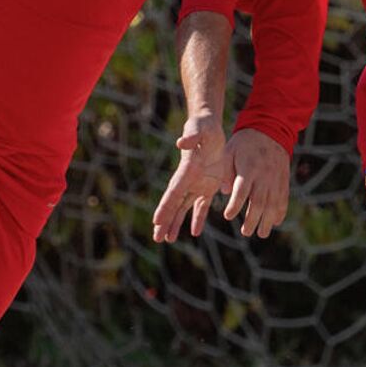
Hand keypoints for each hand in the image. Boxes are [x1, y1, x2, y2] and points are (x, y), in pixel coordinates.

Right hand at [151, 115, 226, 241]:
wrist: (209, 127)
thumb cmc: (203, 127)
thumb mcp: (199, 130)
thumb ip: (191, 136)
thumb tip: (181, 143)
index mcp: (186, 171)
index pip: (172, 193)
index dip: (165, 208)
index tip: (156, 221)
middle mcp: (188, 181)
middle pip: (174, 205)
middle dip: (165, 222)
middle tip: (157, 238)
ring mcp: (196, 184)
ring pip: (183, 209)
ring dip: (176, 223)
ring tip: (168, 239)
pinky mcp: (207, 185)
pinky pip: (201, 206)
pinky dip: (198, 218)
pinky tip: (195, 232)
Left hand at [221, 129, 290, 237]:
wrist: (270, 130)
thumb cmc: (245, 143)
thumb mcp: (229, 151)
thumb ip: (225, 171)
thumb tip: (225, 191)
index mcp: (248, 168)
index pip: (242, 190)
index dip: (235, 205)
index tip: (227, 216)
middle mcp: (263, 175)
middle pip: (259, 201)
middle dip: (252, 219)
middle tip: (245, 232)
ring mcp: (276, 179)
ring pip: (273, 203)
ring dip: (268, 221)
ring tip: (262, 234)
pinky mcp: (283, 180)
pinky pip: (284, 198)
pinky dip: (281, 212)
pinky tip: (276, 222)